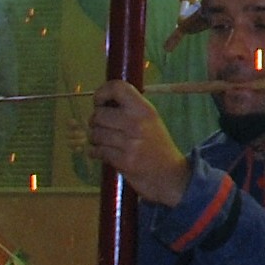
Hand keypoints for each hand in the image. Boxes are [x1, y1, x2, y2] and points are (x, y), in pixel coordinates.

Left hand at [82, 79, 191, 207]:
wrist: (170, 175)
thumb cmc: (157, 146)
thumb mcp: (151, 121)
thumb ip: (130, 109)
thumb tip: (103, 101)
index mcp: (144, 109)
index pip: (118, 88)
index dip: (102, 92)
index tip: (99, 102)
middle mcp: (137, 123)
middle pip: (99, 114)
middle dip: (94, 122)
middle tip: (100, 126)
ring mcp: (129, 143)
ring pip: (95, 134)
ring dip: (94, 138)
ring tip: (102, 141)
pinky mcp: (123, 161)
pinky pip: (97, 151)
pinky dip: (95, 152)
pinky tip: (100, 152)